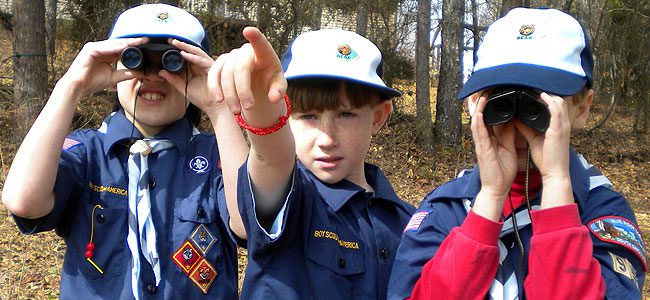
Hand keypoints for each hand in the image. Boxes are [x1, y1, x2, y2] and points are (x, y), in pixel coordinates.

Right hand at [59, 38, 145, 98]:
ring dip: (125, 43)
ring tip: (137, 42)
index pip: (122, 47)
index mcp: (107, 53)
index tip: (146, 43)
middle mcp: (101, 48)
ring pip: (112, 44)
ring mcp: (94, 48)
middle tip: (145, 39)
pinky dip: (114, 47)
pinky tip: (123, 47)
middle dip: (132, 41)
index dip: (134, 45)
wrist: (79, 87)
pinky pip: (103, 48)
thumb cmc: (93, 82)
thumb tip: (141, 73)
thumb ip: (127, 74)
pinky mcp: (89, 50)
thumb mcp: (115, 77)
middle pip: (118, 43)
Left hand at [158, 38, 222, 114]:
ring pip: (196, 53)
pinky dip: (193, 57)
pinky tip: (184, 54)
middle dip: (180, 45)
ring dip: (186, 47)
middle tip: (169, 39)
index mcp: (194, 69)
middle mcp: (201, 65)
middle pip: (190, 52)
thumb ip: (173, 79)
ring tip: (175, 43)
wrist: (214, 107)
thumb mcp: (183, 88)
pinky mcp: (213, 69)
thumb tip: (161, 72)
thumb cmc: (202, 98)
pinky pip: (202, 61)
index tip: (165, 45)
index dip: (176, 50)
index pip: (185, 56)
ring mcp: (207, 66)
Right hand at [210, 27, 286, 125]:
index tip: (248, 30)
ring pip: (225, 73)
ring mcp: (231, 56)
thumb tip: (274, 98)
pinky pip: (214, 74)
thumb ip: (279, 90)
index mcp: (264, 53)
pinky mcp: (220, 64)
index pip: (260, 43)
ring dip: (229, 94)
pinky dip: (215, 87)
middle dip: (243, 90)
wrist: (257, 82)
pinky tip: (219, 100)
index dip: (255, 37)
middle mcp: (245, 51)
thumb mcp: (278, 86)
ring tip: (236, 111)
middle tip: (248, 108)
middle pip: (240, 68)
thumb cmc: (270, 81)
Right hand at [470, 94, 517, 219]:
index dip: (491, 106)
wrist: (497, 188)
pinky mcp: (482, 149)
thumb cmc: (502, 172)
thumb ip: (510, 135)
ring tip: (482, 95)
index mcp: (492, 139)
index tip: (496, 94)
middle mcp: (484, 139)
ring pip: (478, 121)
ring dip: (479, 108)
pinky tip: (479, 112)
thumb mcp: (509, 149)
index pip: (491, 118)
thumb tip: (515, 121)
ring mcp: (481, 143)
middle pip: (481, 117)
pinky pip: (478, 132)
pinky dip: (478, 121)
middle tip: (486, 89)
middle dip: (482, 103)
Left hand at [515, 92, 572, 207]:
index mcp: (558, 126)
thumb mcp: (534, 139)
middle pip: (559, 101)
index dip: (548, 98)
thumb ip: (526, 128)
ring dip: (548, 94)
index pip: (556, 106)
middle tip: (534, 86)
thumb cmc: (547, 159)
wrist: (554, 172)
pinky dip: (550, 101)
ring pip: (559, 102)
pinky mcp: (559, 130)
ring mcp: (562, 126)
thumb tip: (515, 119)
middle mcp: (562, 124)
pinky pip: (556, 110)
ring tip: (537, 87)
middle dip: (548, 92)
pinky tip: (542, 95)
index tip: (535, 91)